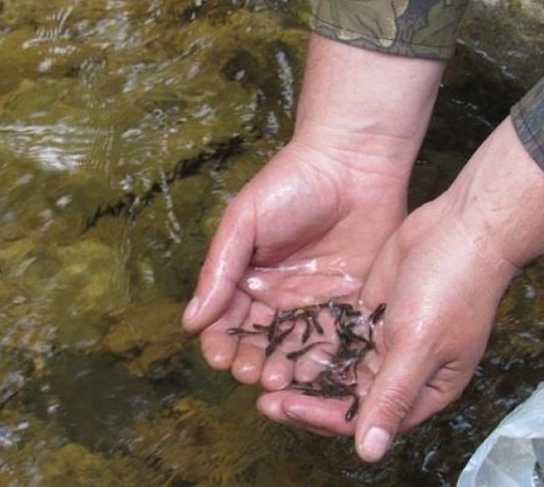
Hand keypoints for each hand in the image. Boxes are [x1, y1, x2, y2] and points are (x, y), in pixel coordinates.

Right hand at [182, 35, 444, 387]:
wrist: (352, 162)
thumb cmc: (290, 184)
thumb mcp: (243, 222)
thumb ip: (218, 270)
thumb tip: (191, 322)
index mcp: (247, 278)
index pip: (227, 321)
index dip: (220, 342)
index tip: (219, 357)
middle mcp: (279, 296)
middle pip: (260, 341)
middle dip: (252, 361)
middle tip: (252, 373)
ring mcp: (315, 302)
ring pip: (296, 348)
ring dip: (285, 368)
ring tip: (281, 379)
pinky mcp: (351, 303)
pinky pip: (336, 339)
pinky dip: (324, 360)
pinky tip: (315, 373)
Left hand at [257, 118, 543, 460]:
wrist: (464, 228)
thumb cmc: (453, 289)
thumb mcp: (421, 345)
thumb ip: (392, 396)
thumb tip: (369, 453)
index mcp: (420, 390)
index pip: (362, 417)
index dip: (319, 416)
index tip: (280, 406)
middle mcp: (398, 370)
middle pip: (344, 396)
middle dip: (304, 398)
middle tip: (261, 394)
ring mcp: (383, 340)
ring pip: (336, 367)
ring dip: (304, 371)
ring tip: (264, 370)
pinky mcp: (370, 312)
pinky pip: (337, 335)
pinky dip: (313, 341)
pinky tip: (282, 339)